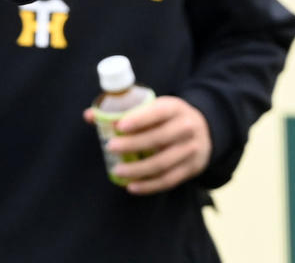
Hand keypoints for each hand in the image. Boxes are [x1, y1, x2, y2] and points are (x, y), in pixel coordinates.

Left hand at [85, 96, 210, 194]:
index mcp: (175, 108)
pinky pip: (168, 180)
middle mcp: (187, 127)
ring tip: (117, 170)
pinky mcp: (192, 167)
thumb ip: (124, 111)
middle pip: (158, 138)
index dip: (139, 119)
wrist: (205, 130)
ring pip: (162, 162)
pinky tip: (132, 187)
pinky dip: (149, 185)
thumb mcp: (155, 108)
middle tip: (111, 147)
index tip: (119, 126)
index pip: (158, 112)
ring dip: (138, 169)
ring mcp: (191, 149)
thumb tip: (89, 116)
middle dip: (133, 144)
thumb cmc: (168, 118)